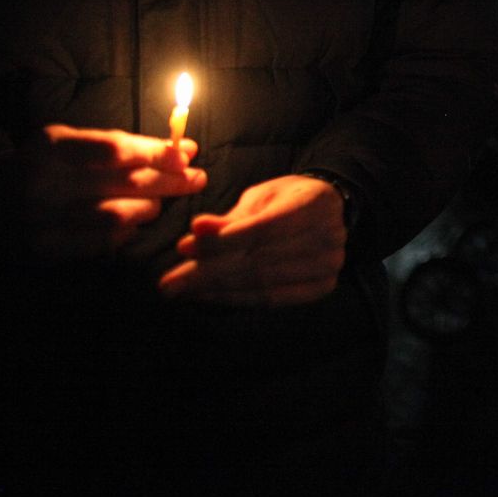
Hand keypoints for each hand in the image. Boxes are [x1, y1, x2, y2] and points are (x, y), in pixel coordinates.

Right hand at [17, 124, 204, 260]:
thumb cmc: (44, 167)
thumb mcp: (71, 143)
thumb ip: (121, 145)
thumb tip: (183, 150)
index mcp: (48, 147)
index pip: (112, 150)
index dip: (153, 153)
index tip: (187, 153)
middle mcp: (41, 183)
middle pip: (121, 182)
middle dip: (167, 180)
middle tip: (197, 178)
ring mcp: (39, 220)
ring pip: (116, 216)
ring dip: (148, 207)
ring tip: (158, 202)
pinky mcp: (42, 250)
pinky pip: (101, 242)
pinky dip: (126, 232)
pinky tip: (133, 224)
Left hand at [158, 174, 344, 306]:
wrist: (328, 211)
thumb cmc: (287, 199)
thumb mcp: (260, 197)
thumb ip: (230, 218)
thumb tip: (196, 230)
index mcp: (314, 204)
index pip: (263, 229)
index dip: (222, 241)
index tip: (183, 248)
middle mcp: (328, 237)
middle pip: (259, 261)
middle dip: (208, 271)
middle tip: (169, 281)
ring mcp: (328, 266)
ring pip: (261, 283)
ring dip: (216, 289)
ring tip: (182, 290)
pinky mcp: (320, 287)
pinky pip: (271, 299)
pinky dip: (235, 299)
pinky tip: (208, 296)